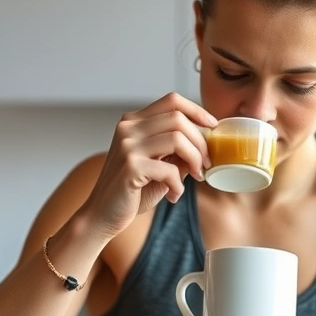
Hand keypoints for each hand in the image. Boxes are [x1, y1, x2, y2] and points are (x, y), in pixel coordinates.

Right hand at [82, 92, 216, 238]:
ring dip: (194, 159)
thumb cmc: (132, 191)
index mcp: (133, 122)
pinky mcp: (130, 167)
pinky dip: (178, 184)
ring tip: (196, 176)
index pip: (172, 101)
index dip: (197, 111)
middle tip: (205, 164)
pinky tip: (174, 195)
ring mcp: (127, 146)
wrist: (102, 215)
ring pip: (177, 139)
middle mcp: (128, 128)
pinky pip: (169, 169)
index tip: (213, 127)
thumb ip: (178, 151)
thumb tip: (207, 142)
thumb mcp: (160, 165)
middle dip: (200, 141)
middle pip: (178, 118)